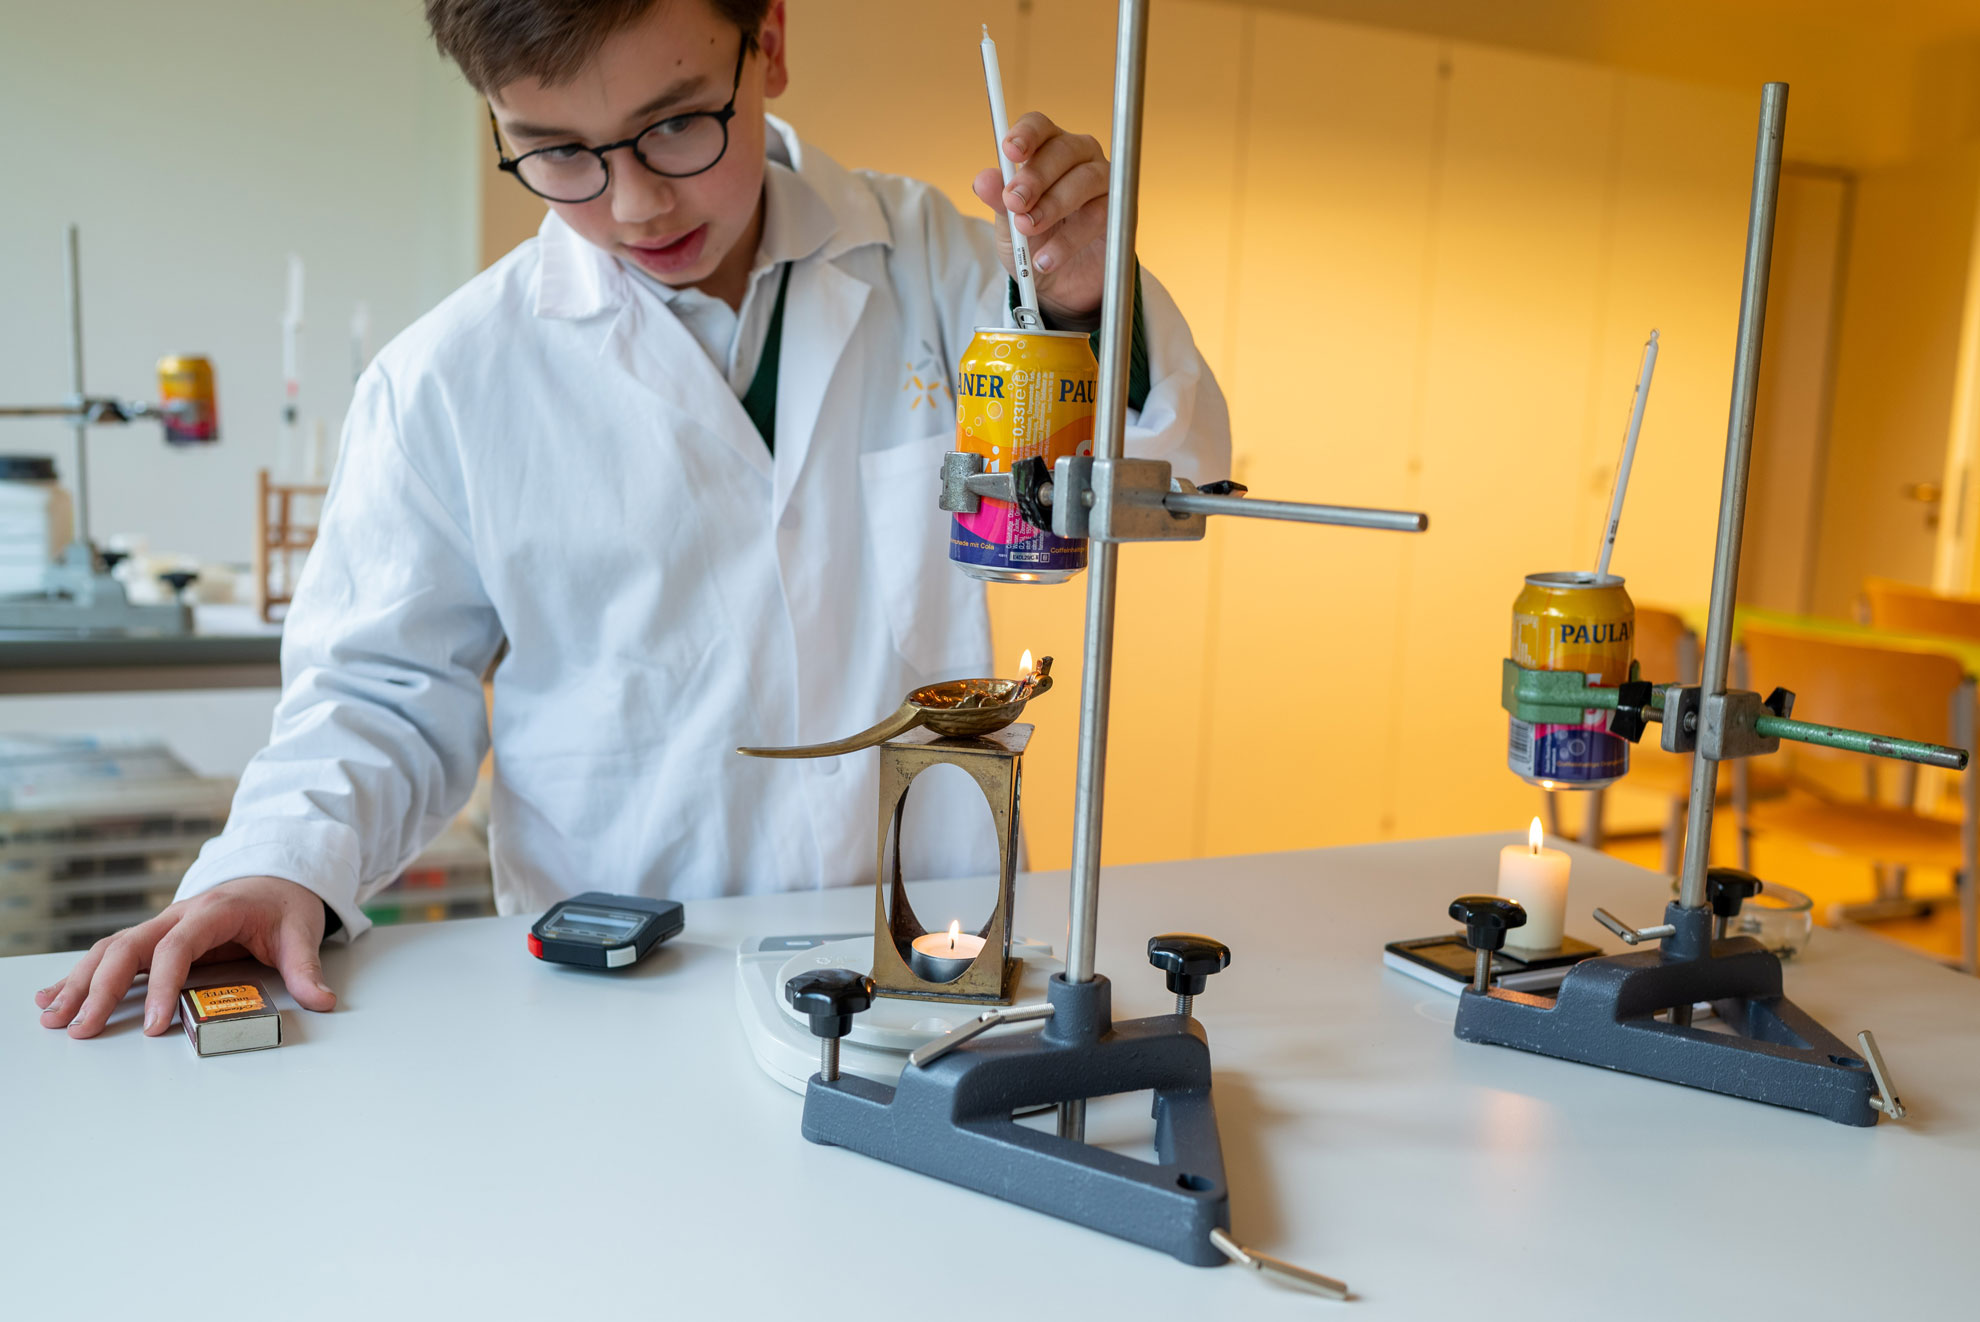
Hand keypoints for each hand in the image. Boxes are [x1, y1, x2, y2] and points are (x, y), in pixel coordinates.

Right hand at [33, 875, 335, 1039]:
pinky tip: (53, 997)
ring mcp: (162, 925)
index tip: (152, 1024)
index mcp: (213, 911)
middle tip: (82, 1027)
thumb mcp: (301, 931)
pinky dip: (81, 974)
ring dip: (79, 982)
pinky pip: (112, 953)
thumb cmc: (284, 903)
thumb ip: (306, 966)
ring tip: (54, 1017)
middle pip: (128, 947)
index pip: (176, 947)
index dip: (161, 985)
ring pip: (110, 949)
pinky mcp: (155, 937)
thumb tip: (322, 1000)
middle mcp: (178, 915)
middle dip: (100, 987)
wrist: (278, 875)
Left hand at [972, 112, 1109, 324]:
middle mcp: (1077, 157)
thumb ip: (999, 202)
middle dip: (1036, 176)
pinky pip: (1097, 216)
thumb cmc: (1034, 243)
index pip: (1039, 126)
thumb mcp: (1008, 225)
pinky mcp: (1117, 210)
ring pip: (1084, 180)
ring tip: (1028, 230)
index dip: (1026, 134)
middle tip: (1015, 202)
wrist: (1058, 282)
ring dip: (1053, 205)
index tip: (1011, 152)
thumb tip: (982, 181)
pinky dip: (1068, 240)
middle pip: (1062, 150)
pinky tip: (1046, 258)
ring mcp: (1101, 181)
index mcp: (1046, 150)